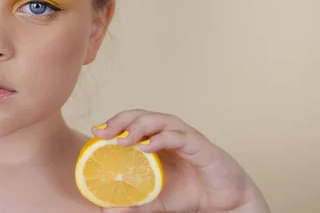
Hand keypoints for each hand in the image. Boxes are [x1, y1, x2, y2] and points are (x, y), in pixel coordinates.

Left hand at [92, 110, 269, 212]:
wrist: (224, 202)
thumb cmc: (191, 193)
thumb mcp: (156, 200)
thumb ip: (134, 202)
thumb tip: (106, 209)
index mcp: (156, 140)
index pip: (131, 122)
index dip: (113, 123)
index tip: (95, 131)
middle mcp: (168, 132)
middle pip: (141, 115)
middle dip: (120, 120)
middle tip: (103, 132)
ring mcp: (184, 136)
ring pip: (158, 120)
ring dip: (138, 127)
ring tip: (122, 139)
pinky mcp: (199, 144)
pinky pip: (177, 136)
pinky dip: (161, 139)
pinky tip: (147, 147)